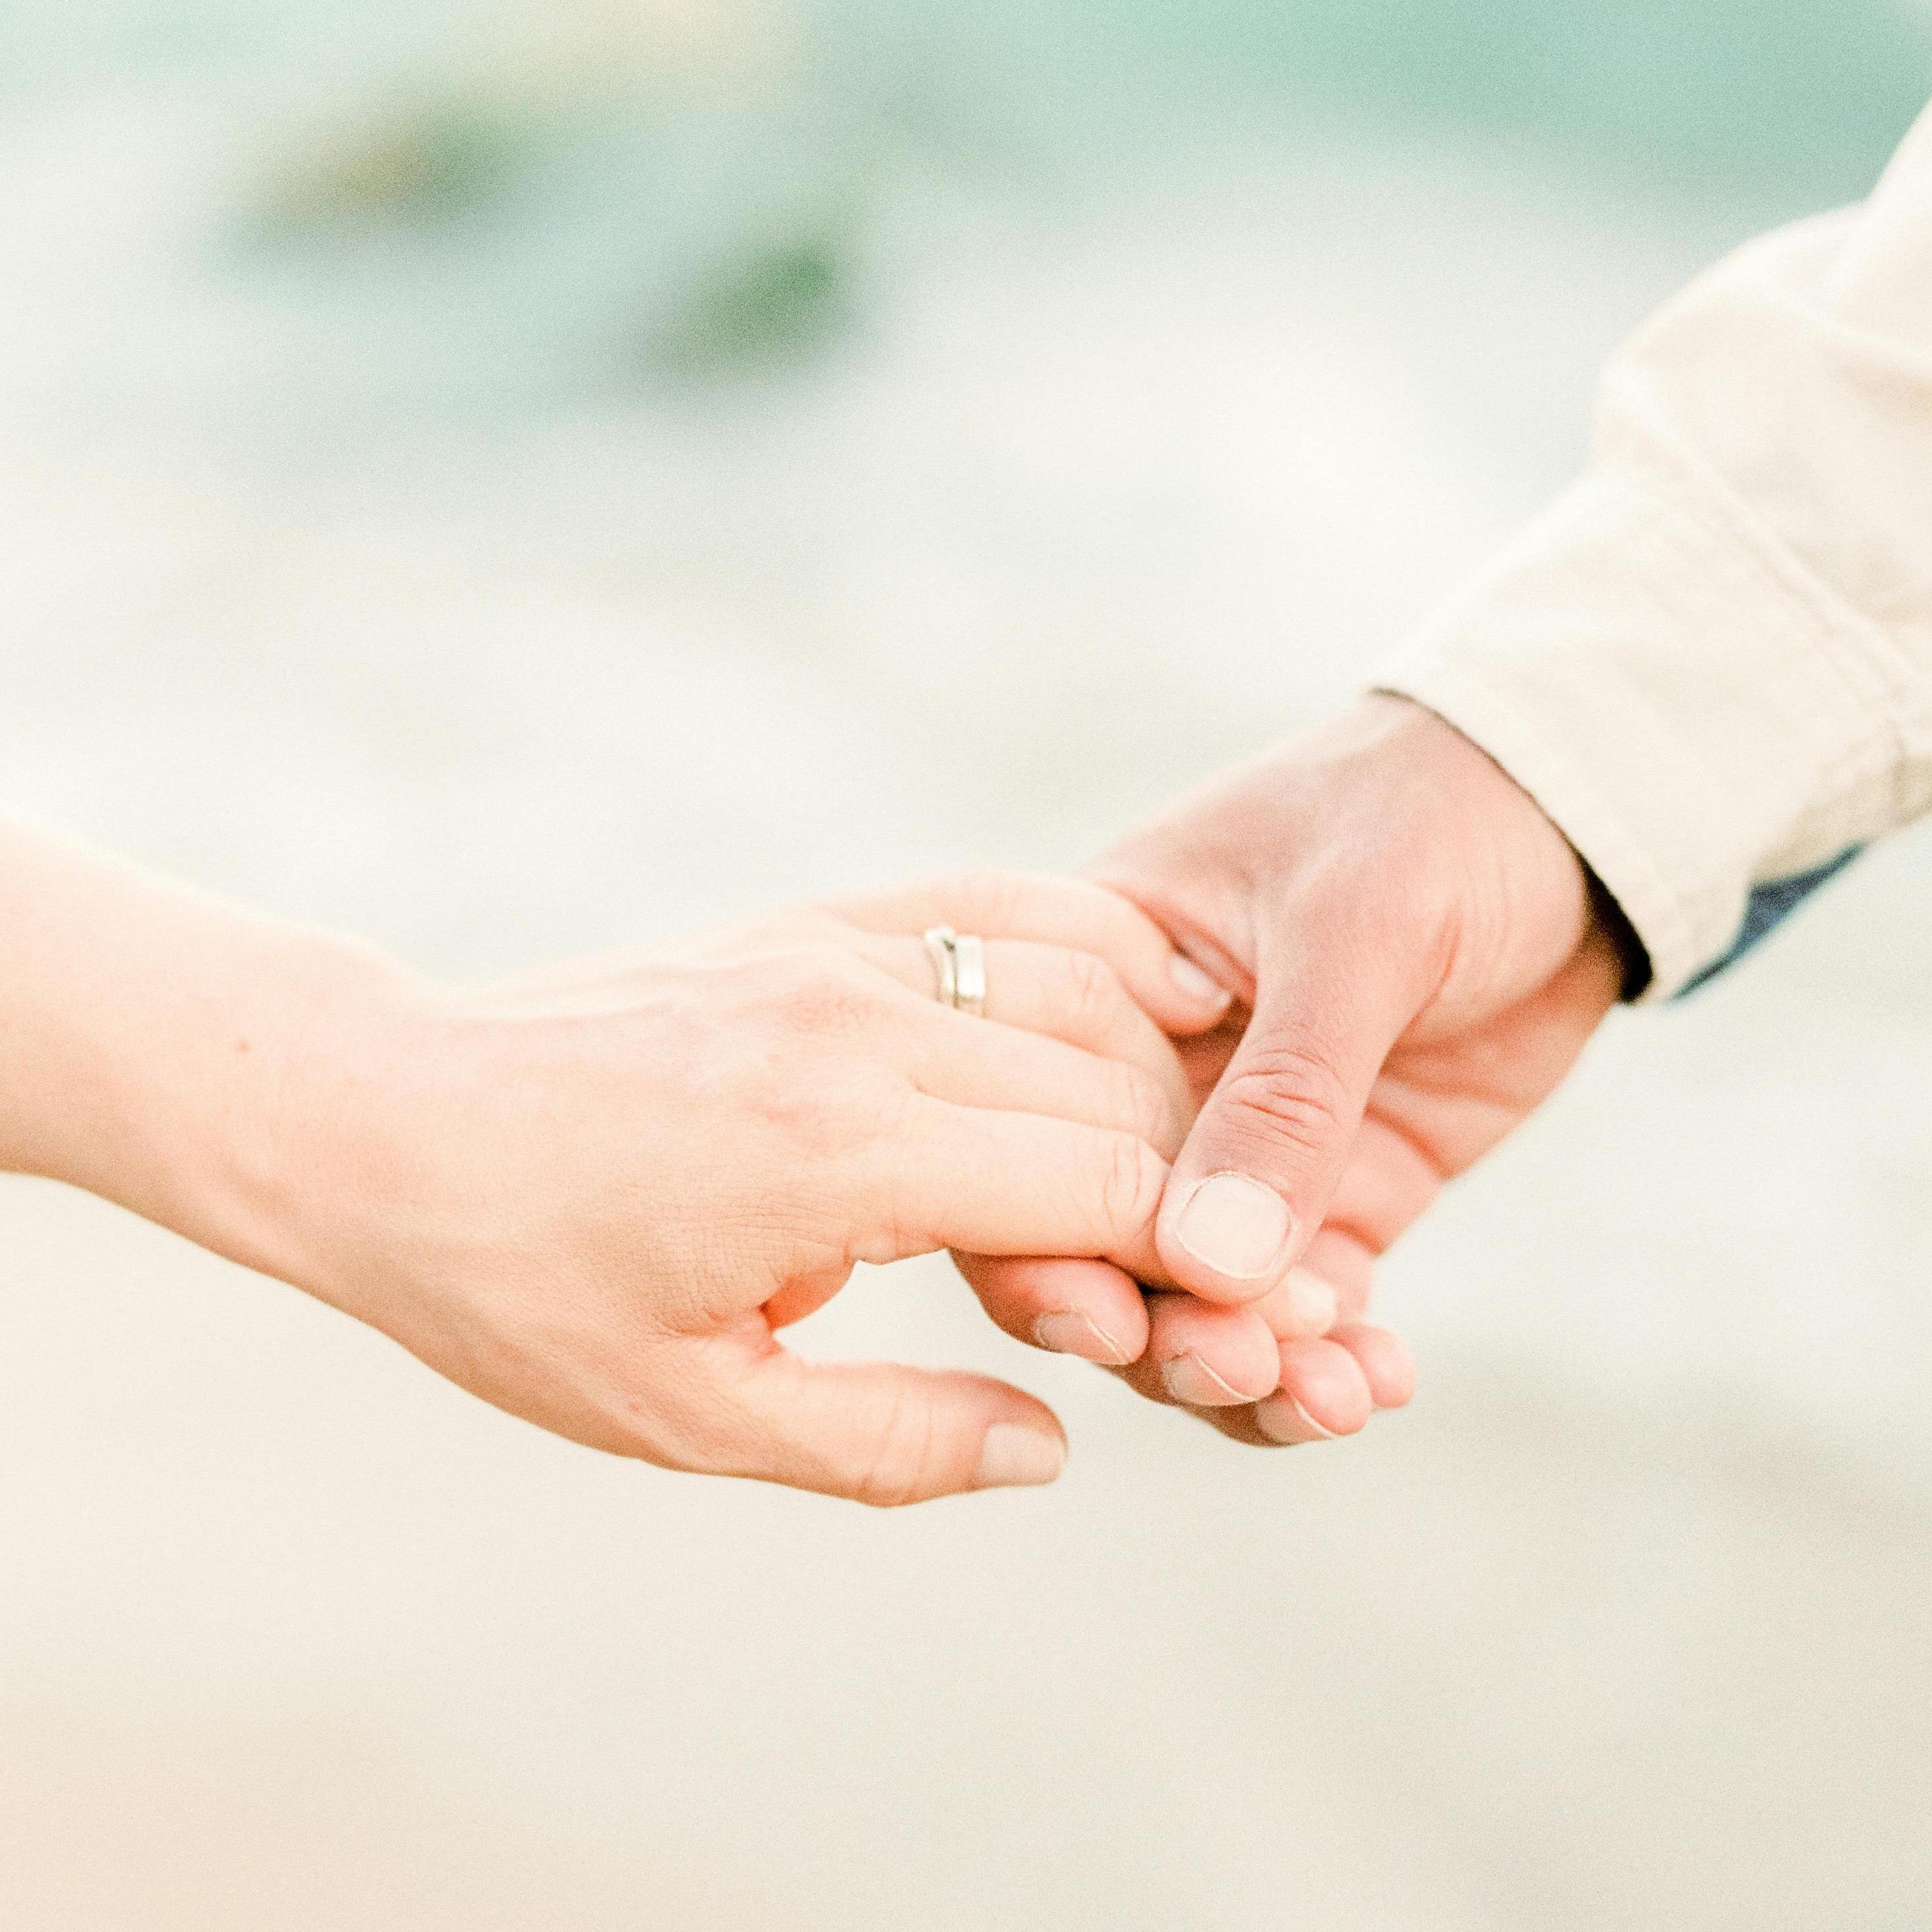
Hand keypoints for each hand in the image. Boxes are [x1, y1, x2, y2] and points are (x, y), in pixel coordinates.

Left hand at [260, 873, 1228, 1502]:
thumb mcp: (694, 1412)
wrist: (394, 1120)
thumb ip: (890, 1437)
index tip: (1250, 1314)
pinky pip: (1000, 901)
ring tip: (1187, 1153)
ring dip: (1159, 1067)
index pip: (1108, 1188)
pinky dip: (1094, 945)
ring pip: (1084, 980)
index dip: (1202, 1262)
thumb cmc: (523, 1286)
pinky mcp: (815, 917)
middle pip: (1120, 1083)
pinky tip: (1147, 991)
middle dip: (1195, 1179)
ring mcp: (838, 950)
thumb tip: (1052, 1440)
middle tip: (1221, 1255)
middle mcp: (862, 1025)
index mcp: (843, 1157)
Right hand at [956, 696, 1624, 1444]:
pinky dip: (1334, 1358)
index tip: (1110, 1320)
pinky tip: (1380, 1384)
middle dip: (1161, 1328)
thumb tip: (1210, 1268)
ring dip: (1251, 1367)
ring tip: (1334, 1399)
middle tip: (1238, 1371)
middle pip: (1103, 1244)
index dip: (1044, 1241)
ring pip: (1204, 1299)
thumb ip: (1285, 1096)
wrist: (1574, 815)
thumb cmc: (1430, 819)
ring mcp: (1244, 1150)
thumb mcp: (1354, 929)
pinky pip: (1309, 1307)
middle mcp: (1146, 1085)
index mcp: (1097, 989)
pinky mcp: (1337, 1195)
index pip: (1029, 1134)